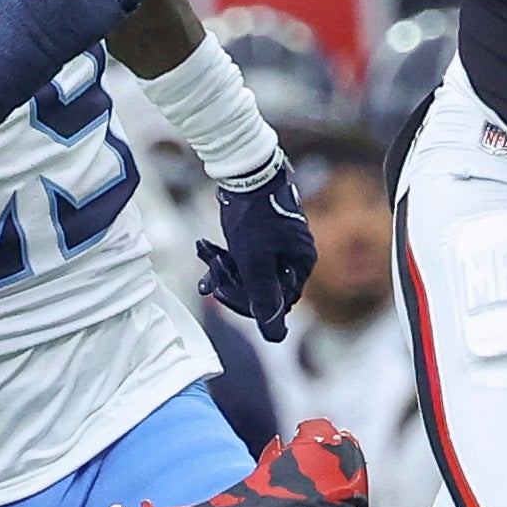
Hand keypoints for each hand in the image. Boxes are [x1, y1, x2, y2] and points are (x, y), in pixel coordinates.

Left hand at [196, 162, 317, 341]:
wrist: (246, 170)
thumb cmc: (254, 216)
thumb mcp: (254, 263)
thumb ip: (263, 299)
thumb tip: (275, 336)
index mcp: (300, 264)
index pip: (278, 303)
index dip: (248, 303)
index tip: (224, 291)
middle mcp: (294, 256)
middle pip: (262, 288)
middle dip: (232, 283)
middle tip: (210, 276)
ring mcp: (278, 244)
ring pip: (249, 271)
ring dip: (223, 268)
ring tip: (206, 255)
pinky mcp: (262, 233)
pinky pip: (244, 255)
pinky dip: (225, 255)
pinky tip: (206, 248)